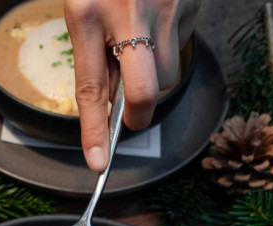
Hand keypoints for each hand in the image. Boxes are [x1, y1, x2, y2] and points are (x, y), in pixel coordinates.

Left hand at [64, 0, 201, 169]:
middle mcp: (128, 11)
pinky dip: (170, 40)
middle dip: (140, 114)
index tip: (97, 163)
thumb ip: (94, 54)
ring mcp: (164, 5)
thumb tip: (108, 105)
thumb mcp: (83, 8)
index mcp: (87, 13)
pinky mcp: (189, 1)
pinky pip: (182, 41)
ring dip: (154, 71)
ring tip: (140, 38)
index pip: (90, 88)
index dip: (94, 131)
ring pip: (166, 71)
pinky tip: (158, 16)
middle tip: (131, 118)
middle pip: (145, 91)